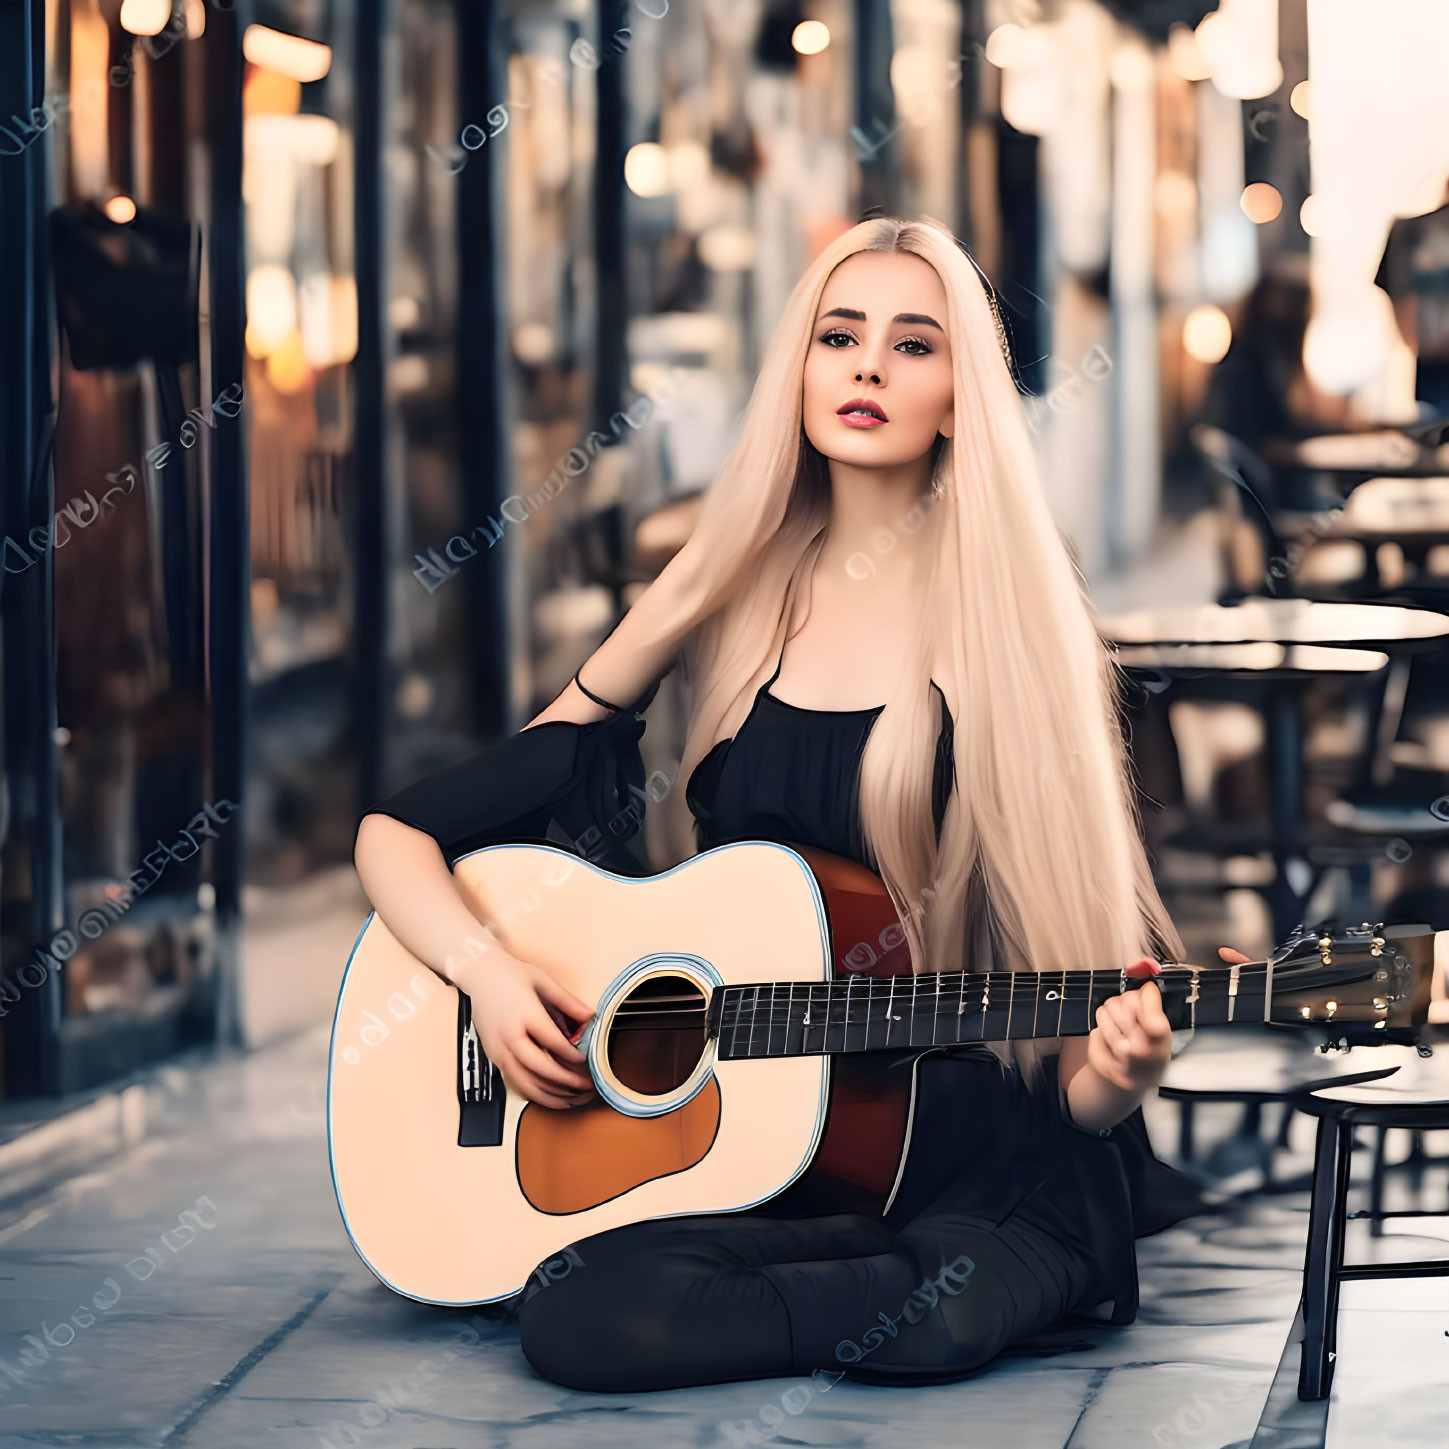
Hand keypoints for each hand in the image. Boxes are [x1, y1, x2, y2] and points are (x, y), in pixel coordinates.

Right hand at [456, 952, 596, 1109]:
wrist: (479, 974)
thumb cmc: (510, 975)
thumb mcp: (543, 981)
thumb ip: (568, 1002)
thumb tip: (590, 1018)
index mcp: (524, 1013)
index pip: (553, 1042)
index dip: (572, 1056)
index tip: (586, 1062)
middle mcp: (509, 1035)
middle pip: (540, 1068)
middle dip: (566, 1082)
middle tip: (586, 1087)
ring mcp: (498, 1048)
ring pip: (526, 1082)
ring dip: (552, 1095)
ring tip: (574, 1098)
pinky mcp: (493, 1057)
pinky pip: (516, 1081)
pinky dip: (536, 1093)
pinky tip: (552, 1095)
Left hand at [1087, 957, 1173, 1091]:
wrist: (1134, 1083)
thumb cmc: (1151, 1051)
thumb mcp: (1162, 1031)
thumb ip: (1154, 1004)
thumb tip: (1144, 966)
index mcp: (1160, 1039)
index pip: (1148, 1002)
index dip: (1146, 993)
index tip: (1147, 992)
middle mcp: (1140, 1049)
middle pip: (1123, 1001)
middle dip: (1126, 1001)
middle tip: (1132, 1013)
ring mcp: (1119, 1056)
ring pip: (1105, 1010)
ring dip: (1110, 1013)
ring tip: (1120, 1025)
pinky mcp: (1101, 1059)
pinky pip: (1095, 1028)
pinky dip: (1101, 1029)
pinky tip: (1111, 1038)